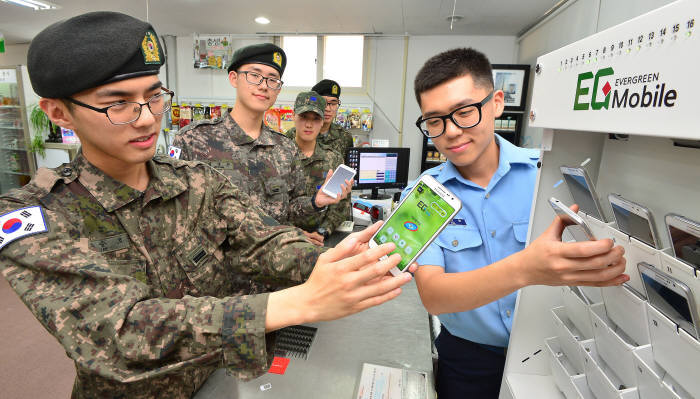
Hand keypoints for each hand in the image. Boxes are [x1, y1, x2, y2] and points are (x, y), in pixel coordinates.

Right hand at [296, 221, 413, 321]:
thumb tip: (355, 238)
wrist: (308, 304)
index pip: (365, 257)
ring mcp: (353, 296)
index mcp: (341, 268)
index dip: (380, 250)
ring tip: (406, 276)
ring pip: (379, 288)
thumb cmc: (317, 281)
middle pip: (375, 271)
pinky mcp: (356, 307)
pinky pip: (375, 301)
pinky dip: (388, 296)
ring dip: (395, 282)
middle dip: (391, 263)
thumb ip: (341, 249)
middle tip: (400, 257)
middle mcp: (348, 282)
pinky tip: (396, 290)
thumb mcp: (325, 259)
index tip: (390, 246)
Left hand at [314, 169, 352, 207]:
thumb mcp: (327, 182)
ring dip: (344, 189)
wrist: (318, 197)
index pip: (348, 186)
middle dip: (349, 185)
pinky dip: (339, 196)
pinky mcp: (334, 201)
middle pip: (348, 190)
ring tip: (341, 184)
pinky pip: (338, 199)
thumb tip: (330, 170)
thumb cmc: (325, 191)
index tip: (351, 178)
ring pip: (344, 195)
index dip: (351, 182)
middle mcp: (341, 193)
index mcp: (341, 188)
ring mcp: (338, 197)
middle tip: (346, 180)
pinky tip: (338, 193)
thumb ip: (329, 177)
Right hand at [515, 205, 627, 287]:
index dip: (600, 246)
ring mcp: (570, 276)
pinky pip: (596, 284)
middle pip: (595, 264)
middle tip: (619, 249)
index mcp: (557, 252)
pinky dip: (611, 281)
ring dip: (615, 269)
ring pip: (599, 276)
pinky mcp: (574, 283)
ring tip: (621, 261)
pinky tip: (620, 277)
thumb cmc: (535, 254)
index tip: (608, 241)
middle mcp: (564, 266)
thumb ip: (562, 220)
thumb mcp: (547, 234)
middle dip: (613, 256)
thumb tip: (574, 209)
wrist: (525, 270)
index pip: (583, 250)